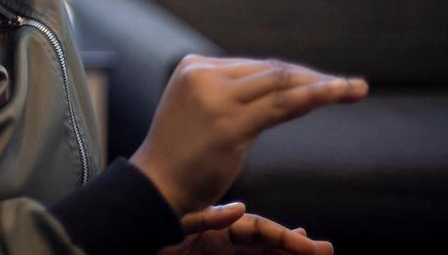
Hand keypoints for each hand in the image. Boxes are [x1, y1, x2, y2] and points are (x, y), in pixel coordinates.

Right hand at [130, 55, 367, 215]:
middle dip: (314, 77)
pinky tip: (340, 94)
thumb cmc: (181, 154)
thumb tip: (274, 85)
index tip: (324, 83)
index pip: (255, 67)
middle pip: (271, 71)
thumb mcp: (201, 111)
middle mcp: (203, 74)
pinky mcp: (230, 123)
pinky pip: (283, 105)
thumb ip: (229, 93)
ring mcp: (216, 98)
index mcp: (194, 66)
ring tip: (355, 89)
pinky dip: (316, 97)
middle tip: (350, 86)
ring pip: (281, 83)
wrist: (156, 185)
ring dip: (324, 85)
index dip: (294, 74)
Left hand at [160, 202, 333, 254]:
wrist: (133, 245)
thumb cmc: (149, 238)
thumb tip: (239, 208)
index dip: (282, 236)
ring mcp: (220, 254)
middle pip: (266, 244)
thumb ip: (206, 218)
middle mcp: (221, 244)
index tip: (307, 242)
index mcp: (213, 228)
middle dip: (294, 248)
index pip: (256, 229)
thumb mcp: (177, 225)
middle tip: (324, 251)